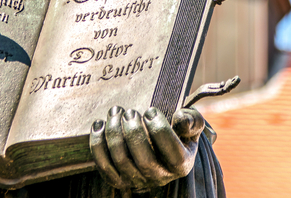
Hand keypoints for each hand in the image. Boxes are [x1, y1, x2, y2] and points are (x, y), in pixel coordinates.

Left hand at [89, 106, 204, 190]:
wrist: (161, 145)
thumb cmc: (177, 131)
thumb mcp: (192, 124)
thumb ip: (192, 120)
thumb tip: (182, 120)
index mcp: (181, 164)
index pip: (173, 153)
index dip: (160, 130)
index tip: (151, 110)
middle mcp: (159, 177)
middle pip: (144, 160)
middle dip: (134, 131)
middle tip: (130, 111)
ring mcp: (137, 180)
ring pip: (122, 160)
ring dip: (114, 133)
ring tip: (116, 111)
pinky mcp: (118, 179)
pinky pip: (103, 165)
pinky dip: (97, 144)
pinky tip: (99, 124)